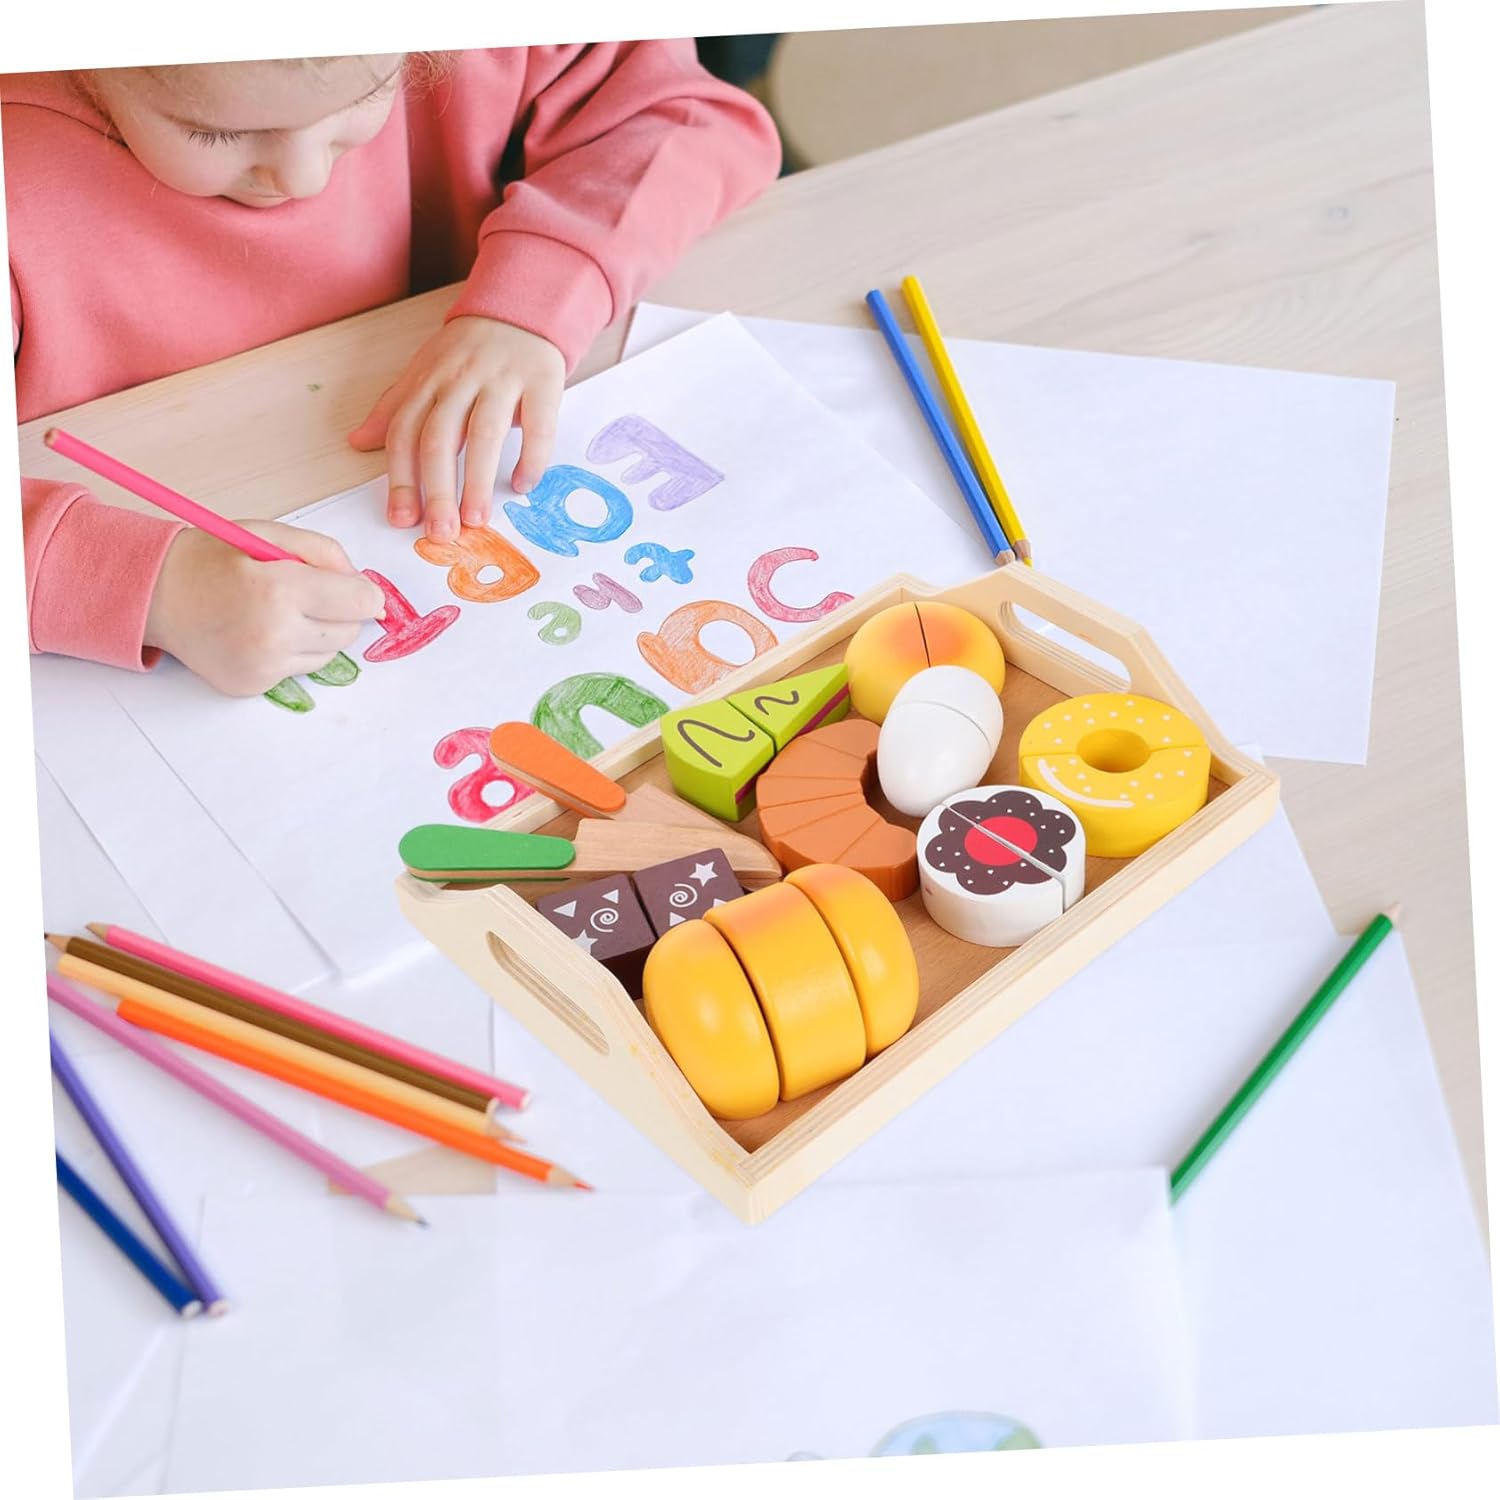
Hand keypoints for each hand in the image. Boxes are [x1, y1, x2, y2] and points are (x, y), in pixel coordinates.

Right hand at [143, 521, 385, 696]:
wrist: (156, 594)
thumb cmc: (213, 559)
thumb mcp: (270, 535)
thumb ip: (326, 554)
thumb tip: (368, 591)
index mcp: (281, 590)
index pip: (361, 602)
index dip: (363, 592)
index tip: (353, 588)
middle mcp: (274, 635)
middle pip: (350, 632)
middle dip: (340, 612)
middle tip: (307, 595)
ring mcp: (262, 666)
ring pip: (329, 655)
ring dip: (318, 634)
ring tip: (280, 612)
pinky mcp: (252, 686)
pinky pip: (298, 670)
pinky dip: (292, 652)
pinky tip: (262, 632)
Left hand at [347, 316, 564, 540]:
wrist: (520, 310)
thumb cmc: (468, 351)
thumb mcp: (425, 372)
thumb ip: (395, 408)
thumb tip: (358, 442)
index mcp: (428, 380)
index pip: (406, 432)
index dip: (400, 478)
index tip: (401, 519)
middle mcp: (461, 379)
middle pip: (440, 438)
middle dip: (437, 490)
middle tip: (441, 532)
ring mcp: (502, 380)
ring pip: (485, 434)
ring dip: (478, 481)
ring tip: (476, 520)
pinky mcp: (542, 381)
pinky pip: (538, 425)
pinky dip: (531, 458)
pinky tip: (522, 485)